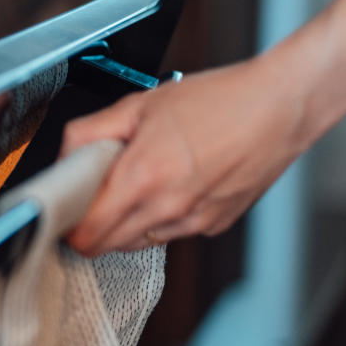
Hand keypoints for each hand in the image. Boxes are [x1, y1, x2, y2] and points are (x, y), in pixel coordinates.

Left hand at [60, 57, 305, 255]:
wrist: (282, 106)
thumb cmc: (218, 100)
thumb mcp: (140, 104)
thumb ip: (90, 133)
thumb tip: (64, 158)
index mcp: (143, 178)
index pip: (86, 234)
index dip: (68, 224)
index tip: (65, 209)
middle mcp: (167, 209)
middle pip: (106, 246)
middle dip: (90, 226)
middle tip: (92, 196)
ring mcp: (192, 222)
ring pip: (136, 243)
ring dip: (123, 223)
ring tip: (135, 183)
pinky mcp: (212, 226)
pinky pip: (168, 234)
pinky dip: (156, 219)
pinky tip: (168, 185)